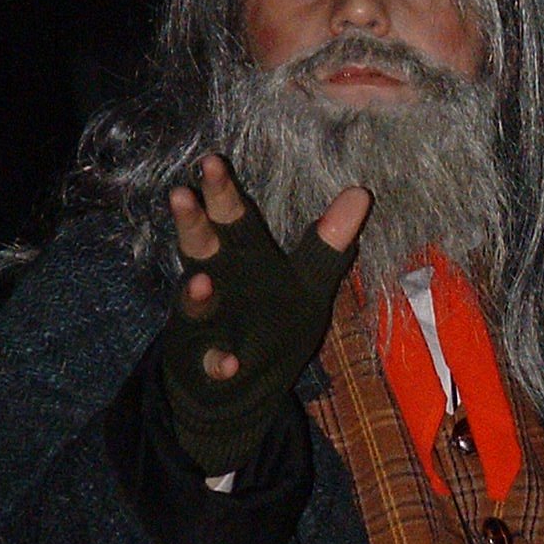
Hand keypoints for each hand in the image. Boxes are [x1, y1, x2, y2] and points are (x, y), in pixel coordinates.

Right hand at [161, 155, 372, 475]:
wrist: (240, 383)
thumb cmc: (270, 320)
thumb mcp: (307, 281)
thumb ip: (329, 242)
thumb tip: (361, 193)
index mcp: (242, 256)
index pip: (231, 217)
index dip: (222, 192)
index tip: (211, 161)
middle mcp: (216, 280)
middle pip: (201, 246)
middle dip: (192, 223)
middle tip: (182, 195)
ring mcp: (206, 322)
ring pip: (194, 302)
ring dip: (197, 293)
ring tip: (203, 283)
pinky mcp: (205, 362)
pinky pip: (211, 362)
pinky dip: (218, 362)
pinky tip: (228, 363)